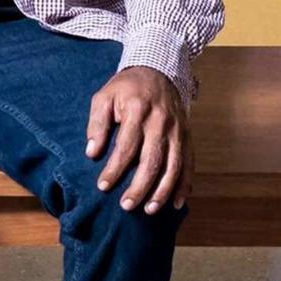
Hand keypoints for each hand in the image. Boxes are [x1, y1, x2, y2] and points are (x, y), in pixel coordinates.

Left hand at [84, 65, 186, 212]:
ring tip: (150, 210)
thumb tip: (92, 152)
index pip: (126, 145)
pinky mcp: (187, 136)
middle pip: (152, 160)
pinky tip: (177, 204)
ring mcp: (177, 130)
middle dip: (140, 186)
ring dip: (163, 191)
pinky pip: (189, 164)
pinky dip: (184, 185)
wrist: (158, 70)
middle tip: (126, 206)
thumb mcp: (104, 97)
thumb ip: (97, 124)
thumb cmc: (126, 88)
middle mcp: (161, 121)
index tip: (103, 187)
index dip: (115, 168)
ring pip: (173, 165)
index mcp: (138, 109)